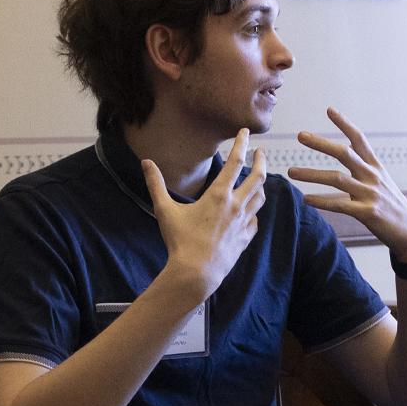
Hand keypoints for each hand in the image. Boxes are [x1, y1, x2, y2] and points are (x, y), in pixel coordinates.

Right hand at [144, 129, 266, 296]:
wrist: (196, 273)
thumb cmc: (179, 241)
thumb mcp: (165, 210)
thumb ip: (156, 184)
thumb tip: (146, 162)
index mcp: (219, 195)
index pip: (235, 162)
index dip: (242, 144)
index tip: (245, 132)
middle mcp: (236, 206)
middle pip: (257, 178)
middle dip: (260, 161)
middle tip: (260, 152)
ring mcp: (243, 223)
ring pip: (260, 198)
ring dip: (260, 185)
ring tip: (258, 179)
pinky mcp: (244, 239)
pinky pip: (255, 221)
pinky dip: (255, 213)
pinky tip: (250, 212)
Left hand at [289, 109, 406, 262]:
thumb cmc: (391, 207)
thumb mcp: (379, 184)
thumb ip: (360, 172)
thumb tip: (339, 164)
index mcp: (375, 167)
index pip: (359, 139)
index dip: (345, 124)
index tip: (330, 110)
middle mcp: (373, 176)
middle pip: (344, 153)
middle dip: (321, 143)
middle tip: (300, 135)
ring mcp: (371, 194)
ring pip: (337, 179)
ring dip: (311, 174)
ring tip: (291, 172)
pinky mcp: (368, 213)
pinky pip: (340, 205)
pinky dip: (321, 201)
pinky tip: (306, 199)